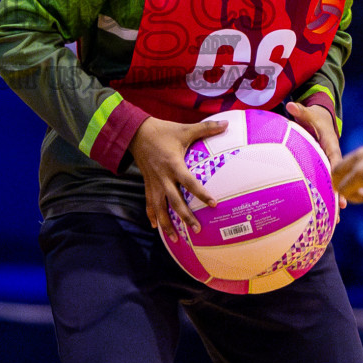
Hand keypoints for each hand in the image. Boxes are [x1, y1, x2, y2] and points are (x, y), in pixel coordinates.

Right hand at [129, 116, 226, 239]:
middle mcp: (163, 177)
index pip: (189, 182)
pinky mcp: (148, 184)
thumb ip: (206, 128)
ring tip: (176, 239)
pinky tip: (156, 227)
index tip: (213, 204)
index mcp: (174, 164)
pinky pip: (149, 203)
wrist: (136, 133)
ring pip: (160, 207)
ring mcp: (154, 183)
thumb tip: (226, 124)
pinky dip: (152, 215)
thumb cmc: (163, 131)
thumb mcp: (184, 129)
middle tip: (197, 230)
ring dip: (167, 224)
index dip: (201, 194)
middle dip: (185, 217)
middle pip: (175, 201)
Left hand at [286, 101, 345, 214]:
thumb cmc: (314, 119)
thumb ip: (300, 112)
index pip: (335, 162)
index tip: (336, 186)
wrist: (322, 121)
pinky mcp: (325, 173)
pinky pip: (326, 187)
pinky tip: (324, 217)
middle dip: (340, 194)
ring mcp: (329, 168)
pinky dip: (326, 200)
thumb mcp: (309, 115)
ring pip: (333, 187)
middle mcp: (333, 159)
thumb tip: (291, 105)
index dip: (335, 174)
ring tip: (335, 222)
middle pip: (338, 179)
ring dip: (334, 202)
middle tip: (341, 210)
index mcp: (332, 147)